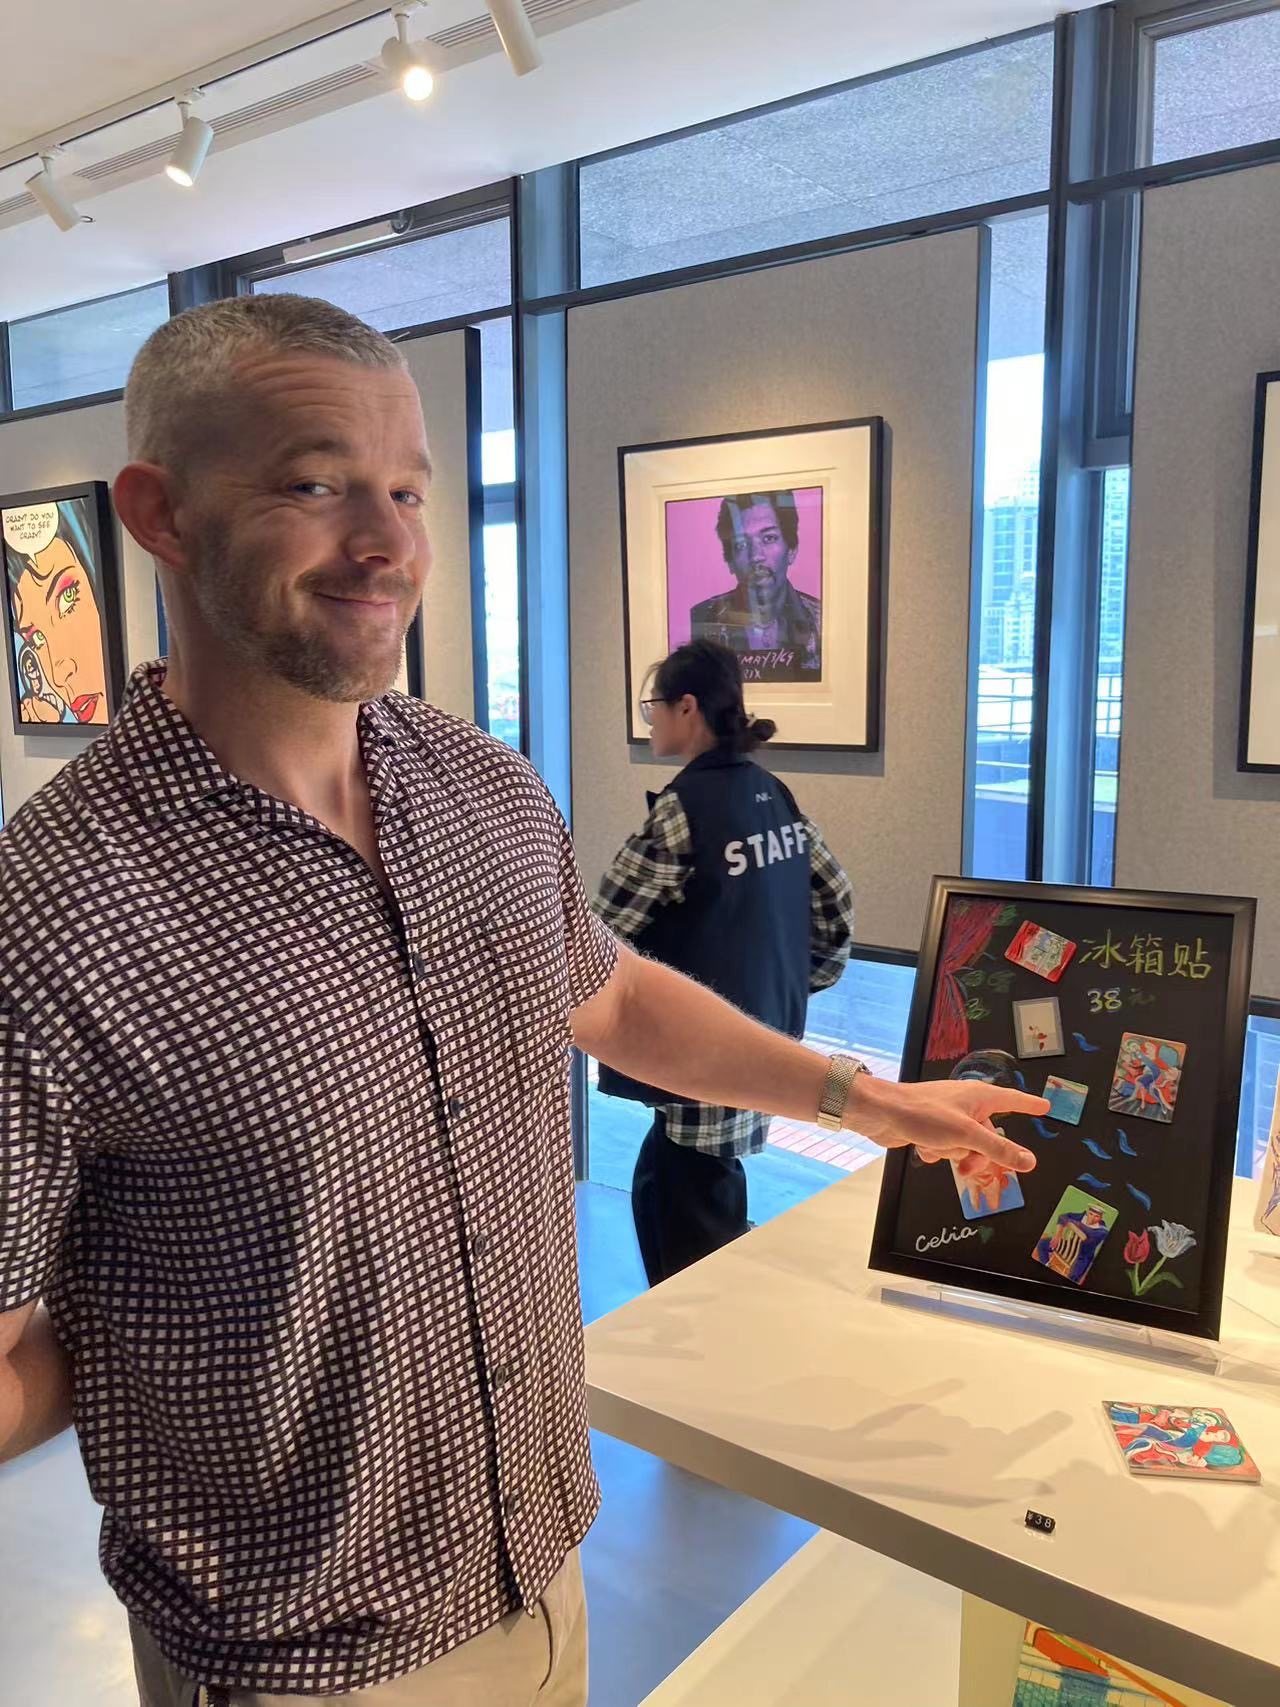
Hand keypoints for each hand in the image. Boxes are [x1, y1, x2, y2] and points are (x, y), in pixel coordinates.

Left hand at [848, 1077, 1045, 1172]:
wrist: (880, 1114)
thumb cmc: (924, 1115)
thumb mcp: (966, 1135)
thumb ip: (998, 1149)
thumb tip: (1029, 1161)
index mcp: (979, 1097)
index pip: (1012, 1099)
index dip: (1030, 1104)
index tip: (1045, 1106)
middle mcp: (966, 1104)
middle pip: (988, 1136)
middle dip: (978, 1155)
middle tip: (967, 1169)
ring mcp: (948, 1116)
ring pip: (965, 1145)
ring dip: (953, 1154)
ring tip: (937, 1149)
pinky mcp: (931, 1128)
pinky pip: (946, 1147)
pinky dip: (936, 1151)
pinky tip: (923, 1147)